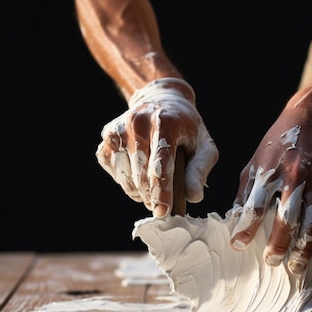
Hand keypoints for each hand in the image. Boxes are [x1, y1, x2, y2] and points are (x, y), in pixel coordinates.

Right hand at [96, 78, 218, 216]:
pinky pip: (115, 173)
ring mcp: (118, 130)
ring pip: (126, 178)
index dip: (162, 192)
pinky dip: (127, 182)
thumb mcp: (204, 144)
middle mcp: (137, 123)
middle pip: (141, 176)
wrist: (160, 99)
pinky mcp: (107, 138)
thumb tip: (193, 196)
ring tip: (153, 187)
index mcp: (165, 121)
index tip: (162, 212)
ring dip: (140, 192)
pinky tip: (140, 174)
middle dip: (152, 197)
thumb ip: (200, 170)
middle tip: (163, 204)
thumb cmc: (186, 127)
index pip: (160, 164)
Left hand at [231, 60, 311, 273]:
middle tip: (272, 262)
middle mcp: (294, 178)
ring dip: (305, 249)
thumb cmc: (281, 140)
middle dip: (279, 245)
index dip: (246, 228)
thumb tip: (235, 218)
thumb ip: (246, 189)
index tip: (238, 245)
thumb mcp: (256, 159)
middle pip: (286, 219)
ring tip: (297, 267)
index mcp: (270, 170)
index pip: (255, 206)